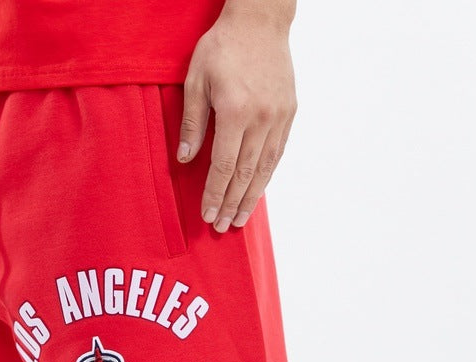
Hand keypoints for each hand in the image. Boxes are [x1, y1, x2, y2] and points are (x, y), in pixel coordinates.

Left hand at [179, 3, 296, 231]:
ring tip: (240, 219)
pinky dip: (266, 176)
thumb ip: (193, 121)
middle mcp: (261, 118)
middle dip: (231, 204)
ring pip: (265, 168)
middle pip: (245, 174)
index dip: (214, 194)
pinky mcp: (289, 112)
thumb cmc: (223, 47)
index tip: (207, 214)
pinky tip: (257, 191)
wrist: (260, 20)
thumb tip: (186, 159)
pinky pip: (277, 152)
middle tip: (221, 226)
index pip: (224, 166)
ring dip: (251, 198)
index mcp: (236, 111)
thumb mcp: (196, 79)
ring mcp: (279, 116)